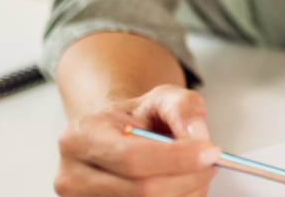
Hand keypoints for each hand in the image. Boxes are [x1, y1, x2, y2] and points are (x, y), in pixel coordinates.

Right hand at [54, 85, 220, 195]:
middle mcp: (73, 177)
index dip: (176, 158)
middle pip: (142, 191)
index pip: (131, 157)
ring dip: (185, 192)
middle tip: (211, 164)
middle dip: (188, 178)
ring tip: (196, 173)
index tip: (210, 152)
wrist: (118, 140)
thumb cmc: (136, 121)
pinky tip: (182, 187)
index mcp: (80, 137)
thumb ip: (183, 107)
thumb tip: (197, 135)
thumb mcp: (162, 98)